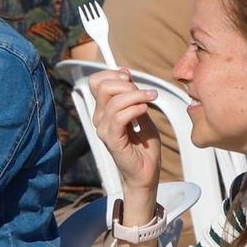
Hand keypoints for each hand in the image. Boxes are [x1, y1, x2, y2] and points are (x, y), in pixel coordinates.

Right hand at [89, 69, 160, 194]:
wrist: (147, 172)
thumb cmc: (145, 147)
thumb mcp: (142, 114)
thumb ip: (134, 97)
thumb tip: (126, 75)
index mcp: (104, 110)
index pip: (96, 82)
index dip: (112, 74)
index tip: (130, 78)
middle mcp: (100, 118)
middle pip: (102, 86)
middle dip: (126, 84)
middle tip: (145, 92)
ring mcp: (103, 129)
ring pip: (113, 101)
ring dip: (136, 96)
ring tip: (151, 100)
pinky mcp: (111, 140)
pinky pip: (119, 117)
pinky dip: (134, 109)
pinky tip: (145, 111)